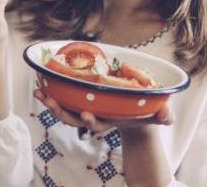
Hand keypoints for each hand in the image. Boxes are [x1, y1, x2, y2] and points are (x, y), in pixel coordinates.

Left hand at [33, 89, 173, 133]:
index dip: (90, 121)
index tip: (85, 114)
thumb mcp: (156, 115)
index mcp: (110, 120)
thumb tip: (168, 115)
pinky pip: (64, 100)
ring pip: (65, 111)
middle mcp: (95, 117)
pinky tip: (42, 82)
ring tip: (38, 90)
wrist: (135, 117)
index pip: (98, 123)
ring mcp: (87, 110)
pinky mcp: (82, 102)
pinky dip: (52, 92)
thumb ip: (164, 116)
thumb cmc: (144, 114)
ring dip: (50, 101)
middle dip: (60, 111)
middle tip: (48, 100)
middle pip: (74, 118)